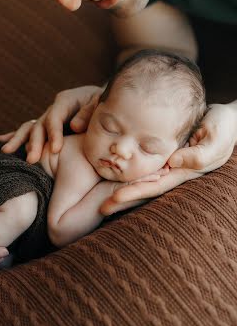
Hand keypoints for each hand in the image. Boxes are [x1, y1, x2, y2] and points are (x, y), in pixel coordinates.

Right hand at [0, 85, 102, 162]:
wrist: (106, 103)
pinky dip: (16, 138)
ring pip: (30, 128)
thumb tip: (73, 126)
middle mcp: (54, 109)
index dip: (53, 133)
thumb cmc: (105, 104)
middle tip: (32, 160)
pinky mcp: (48, 127)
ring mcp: (49, 118)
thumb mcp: (101, 103)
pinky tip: (5, 146)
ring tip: (6, 151)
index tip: (55, 150)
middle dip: (35, 142)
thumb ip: (89, 113)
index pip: (55, 117)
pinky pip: (30, 132)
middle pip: (39, 124)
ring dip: (19, 141)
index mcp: (66, 100)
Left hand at [101, 103, 236, 215]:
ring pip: (141, 179)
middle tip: (101, 208)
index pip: (155, 186)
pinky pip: (144, 165)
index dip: (135, 193)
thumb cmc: (223, 126)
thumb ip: (200, 153)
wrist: (227, 117)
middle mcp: (173, 170)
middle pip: (144, 188)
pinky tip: (112, 176)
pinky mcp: (164, 153)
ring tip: (100, 201)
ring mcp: (168, 163)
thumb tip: (174, 162)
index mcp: (184, 171)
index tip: (114, 199)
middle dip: (123, 199)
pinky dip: (129, 172)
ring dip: (122, 189)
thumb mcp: (217, 138)